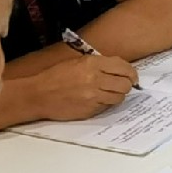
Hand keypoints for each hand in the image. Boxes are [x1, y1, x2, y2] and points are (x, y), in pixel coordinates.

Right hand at [21, 52, 138, 120]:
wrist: (39, 95)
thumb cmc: (55, 77)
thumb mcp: (77, 62)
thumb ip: (98, 64)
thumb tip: (118, 69)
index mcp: (92, 64)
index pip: (123, 67)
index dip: (132, 72)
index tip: (133, 76)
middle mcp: (95, 79)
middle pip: (125, 84)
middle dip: (127, 84)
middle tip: (124, 85)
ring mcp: (93, 96)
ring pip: (119, 97)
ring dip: (118, 95)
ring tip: (110, 93)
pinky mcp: (90, 110)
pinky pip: (107, 107)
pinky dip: (106, 104)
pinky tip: (98, 100)